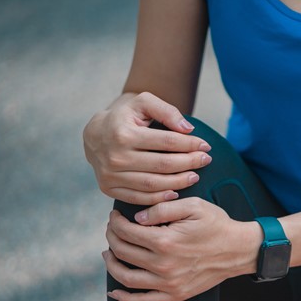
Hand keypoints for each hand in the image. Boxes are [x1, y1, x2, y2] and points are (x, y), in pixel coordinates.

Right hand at [83, 92, 212, 205]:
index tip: (206, 146)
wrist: (94, 134)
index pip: (166, 142)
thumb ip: (166, 110)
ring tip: (194, 176)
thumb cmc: (124, 117)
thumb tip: (188, 129)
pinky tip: (175, 192)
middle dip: (189, 163)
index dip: (190, 144)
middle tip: (205, 161)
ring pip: (153, 185)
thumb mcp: (142, 102)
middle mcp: (115, 156)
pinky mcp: (108, 188)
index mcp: (123, 133)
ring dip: (179, 183)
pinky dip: (160, 198)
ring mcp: (110, 175)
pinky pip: (139, 198)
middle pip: (163, 165)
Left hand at [104, 197, 258, 300]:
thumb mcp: (193, 206)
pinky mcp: (175, 295)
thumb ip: (162, 208)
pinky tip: (114, 292)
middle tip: (113, 229)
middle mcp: (163, 265)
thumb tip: (136, 219)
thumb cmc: (216, 224)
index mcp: (165, 241)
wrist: (239, 250)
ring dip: (111, 264)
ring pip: (125, 278)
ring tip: (109, 253)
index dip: (115, 222)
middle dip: (112, 237)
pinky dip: (125, 299)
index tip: (115, 216)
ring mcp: (169, 283)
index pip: (126, 231)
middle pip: (122, 252)